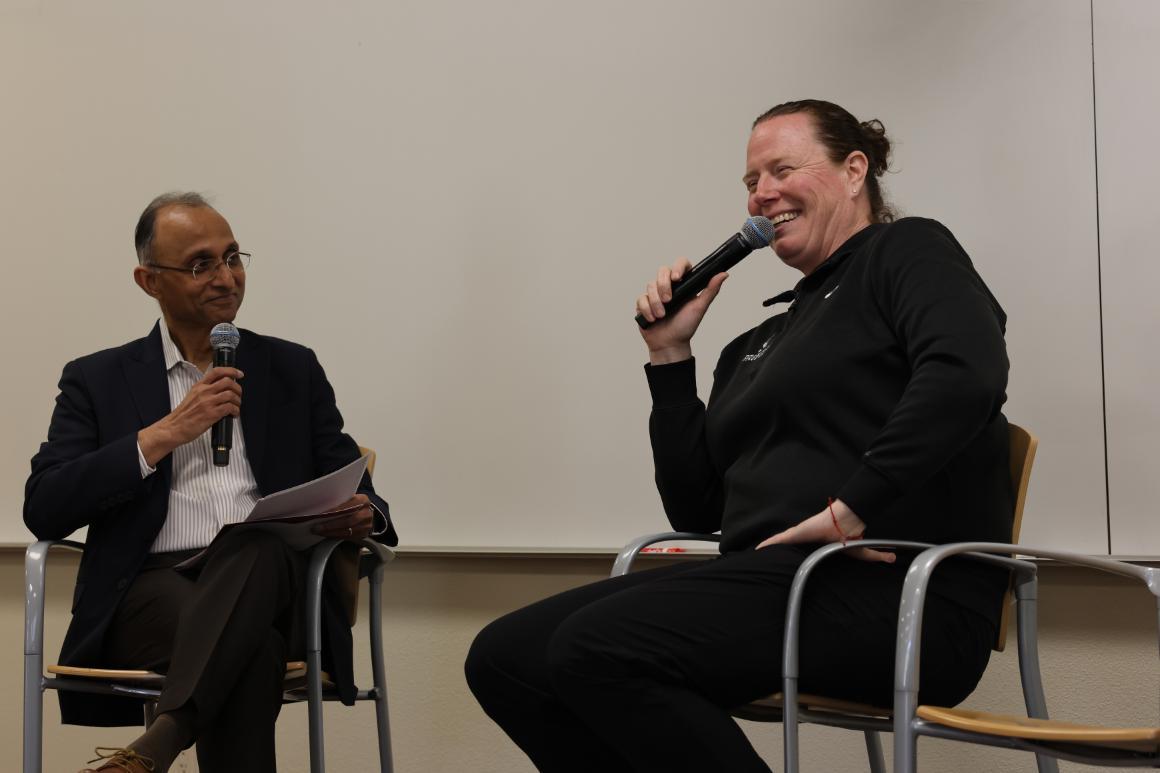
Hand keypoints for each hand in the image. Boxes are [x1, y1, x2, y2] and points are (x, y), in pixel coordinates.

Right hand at [138, 367, 243, 465]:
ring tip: (236, 406)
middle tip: (238, 395)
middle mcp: (203, 392)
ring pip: (231, 394)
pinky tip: (233, 414)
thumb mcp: (192, 396)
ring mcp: (207, 402)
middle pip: (228, 381)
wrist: (174, 428)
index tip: (239, 374)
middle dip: (238, 388)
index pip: (216, 372)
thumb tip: (222, 389)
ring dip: (238, 401)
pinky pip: (230, 408)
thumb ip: (205, 391)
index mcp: (199, 386)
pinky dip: (235, 411)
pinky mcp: (211, 414)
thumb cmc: (183, 415)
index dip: (231, 370)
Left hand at [312, 494, 374, 541]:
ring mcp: (366, 525)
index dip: (334, 511)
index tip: (321, 514)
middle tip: (316, 527)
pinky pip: (348, 538)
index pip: (347, 506)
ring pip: (347, 532)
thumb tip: (321, 506)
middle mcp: (366, 513)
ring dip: (331, 533)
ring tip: (319, 532)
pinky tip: (327, 535)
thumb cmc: (353, 504)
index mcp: (363, 500)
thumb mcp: (350, 498)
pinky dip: (335, 536)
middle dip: (330, 525)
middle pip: (347, 521)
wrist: (366, 512)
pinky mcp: (364, 534)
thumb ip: (340, 501)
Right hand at [636, 259, 728, 363]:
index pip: (681, 264)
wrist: (669, 344)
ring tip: (661, 315)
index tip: (676, 278)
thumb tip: (723, 274)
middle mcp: (669, 287)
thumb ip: (711, 290)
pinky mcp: (644, 303)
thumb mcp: (700, 307)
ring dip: (656, 302)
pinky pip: (641, 299)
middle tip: (669, 300)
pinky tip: (653, 319)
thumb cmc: (685, 327)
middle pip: (662, 271)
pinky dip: (646, 309)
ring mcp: (655, 294)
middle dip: (663, 286)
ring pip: (650, 286)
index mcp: (684, 284)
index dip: (677, 267)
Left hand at [756, 499, 894, 562]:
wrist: (847, 520)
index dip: (792, 559)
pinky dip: (769, 544)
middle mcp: (806, 539)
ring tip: (755, 556)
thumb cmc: (851, 534)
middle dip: (776, 554)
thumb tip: (893, 559)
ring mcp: (800, 535)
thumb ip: (876, 556)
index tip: (783, 569)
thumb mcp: (863, 551)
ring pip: (780, 543)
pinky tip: (758, 548)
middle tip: (763, 564)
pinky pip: (779, 539)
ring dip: (768, 549)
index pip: (801, 552)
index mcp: (817, 545)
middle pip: (787, 548)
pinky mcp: (796, 532)